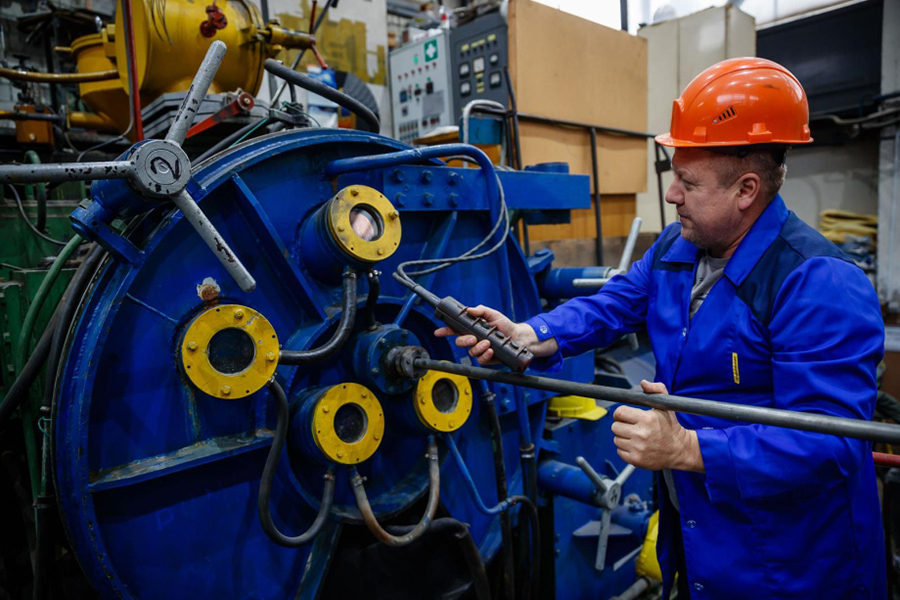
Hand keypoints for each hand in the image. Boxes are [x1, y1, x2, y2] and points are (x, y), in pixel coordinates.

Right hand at [433, 304, 556, 365]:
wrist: (519, 337)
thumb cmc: (505, 325)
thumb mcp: (493, 314)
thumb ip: (481, 311)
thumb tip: (470, 310)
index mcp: (473, 329)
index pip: (455, 329)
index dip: (446, 330)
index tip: (438, 331)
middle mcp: (474, 340)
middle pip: (460, 342)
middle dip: (464, 341)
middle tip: (472, 338)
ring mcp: (480, 350)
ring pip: (470, 352)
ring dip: (478, 348)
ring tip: (487, 343)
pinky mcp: (487, 358)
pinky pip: (481, 359)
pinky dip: (485, 355)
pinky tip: (491, 350)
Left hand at [610, 380, 703, 472]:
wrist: (680, 450)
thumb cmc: (671, 427)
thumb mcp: (666, 406)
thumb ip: (656, 390)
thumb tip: (644, 383)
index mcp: (647, 419)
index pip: (619, 412)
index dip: (621, 413)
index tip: (625, 416)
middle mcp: (641, 434)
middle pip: (615, 427)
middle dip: (621, 426)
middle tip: (631, 427)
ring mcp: (638, 448)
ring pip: (616, 439)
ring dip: (623, 438)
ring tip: (635, 437)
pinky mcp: (636, 460)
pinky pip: (619, 452)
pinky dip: (625, 449)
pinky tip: (636, 446)